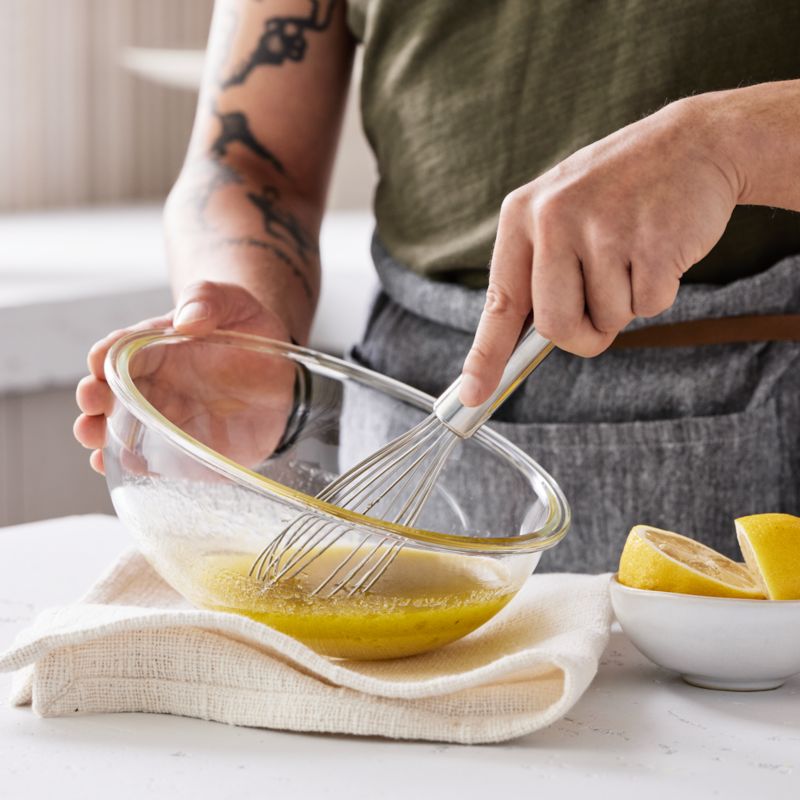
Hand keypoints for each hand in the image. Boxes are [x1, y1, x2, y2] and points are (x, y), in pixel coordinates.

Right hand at [74, 281, 294, 473]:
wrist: (281, 373)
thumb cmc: (248, 331)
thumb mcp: (233, 302)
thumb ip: (207, 299)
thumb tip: (188, 320)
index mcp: (156, 348)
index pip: (120, 351)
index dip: (104, 356)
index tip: (98, 364)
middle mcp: (155, 385)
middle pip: (112, 395)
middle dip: (95, 400)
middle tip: (92, 403)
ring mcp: (170, 419)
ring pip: (126, 431)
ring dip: (105, 437)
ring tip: (94, 439)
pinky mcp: (190, 448)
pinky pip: (160, 461)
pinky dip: (139, 466)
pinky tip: (127, 466)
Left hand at [459, 96, 740, 405]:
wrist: (694, 142)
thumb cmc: (618, 191)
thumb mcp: (561, 213)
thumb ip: (539, 273)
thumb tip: (521, 349)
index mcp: (522, 215)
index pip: (500, 302)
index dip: (486, 356)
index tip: (474, 395)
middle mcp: (554, 219)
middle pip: (555, 327)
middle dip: (582, 336)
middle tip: (601, 313)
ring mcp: (604, 229)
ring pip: (608, 320)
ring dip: (625, 303)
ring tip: (634, 251)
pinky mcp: (653, 243)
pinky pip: (650, 306)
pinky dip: (659, 291)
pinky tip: (661, 246)